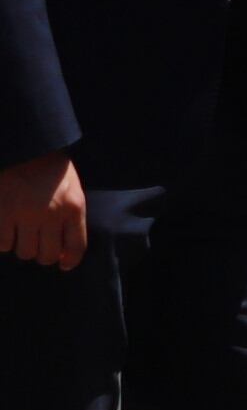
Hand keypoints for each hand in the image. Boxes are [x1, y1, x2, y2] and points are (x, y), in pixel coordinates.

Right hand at [1, 149, 87, 268]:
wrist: (24, 145)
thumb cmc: (49, 168)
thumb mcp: (71, 188)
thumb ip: (71, 216)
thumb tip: (64, 252)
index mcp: (73, 207)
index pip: (76, 247)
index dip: (70, 261)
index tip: (63, 264)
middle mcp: (51, 214)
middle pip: (46, 256)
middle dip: (42, 254)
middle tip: (37, 244)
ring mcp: (24, 214)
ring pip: (23, 252)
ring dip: (21, 246)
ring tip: (20, 232)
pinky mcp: (1, 213)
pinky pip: (2, 243)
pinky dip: (4, 240)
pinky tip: (6, 228)